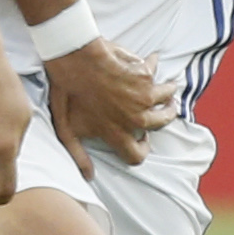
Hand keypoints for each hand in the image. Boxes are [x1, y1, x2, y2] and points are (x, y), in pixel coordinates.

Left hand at [44, 38, 177, 177]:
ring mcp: (143, 96)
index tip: (142, 139)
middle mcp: (136, 118)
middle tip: (164, 109)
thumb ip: (78, 154)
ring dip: (167, 93)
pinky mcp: (144, 75)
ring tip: (165, 88)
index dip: (142, 149)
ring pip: (167, 97)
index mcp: (117, 133)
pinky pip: (155, 70)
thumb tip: (88, 175)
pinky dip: (153, 66)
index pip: (137, 155)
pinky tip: (150, 61)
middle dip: (165, 116)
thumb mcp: (66, 129)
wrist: (74, 59)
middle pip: (162, 123)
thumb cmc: (67, 93)